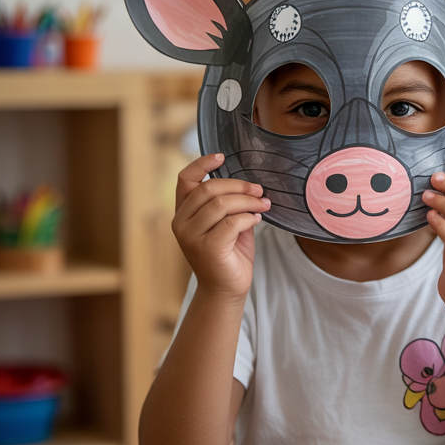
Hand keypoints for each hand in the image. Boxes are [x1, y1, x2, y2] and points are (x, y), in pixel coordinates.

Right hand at [172, 153, 270, 301]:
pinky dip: (248, 217)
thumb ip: (229, 203)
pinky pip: (231, 222)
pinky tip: (257, 219)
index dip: (202, 163)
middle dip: (238, 185)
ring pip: (221, 204)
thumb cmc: (230, 253)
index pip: (185, 179)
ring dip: (248, 201)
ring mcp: (191, 237)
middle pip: (208, 189)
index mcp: (183, 213)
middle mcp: (181, 223)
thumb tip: (249, 183)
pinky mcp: (207, 248)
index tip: (222, 156)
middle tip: (259, 190)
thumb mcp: (227, 222)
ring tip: (264, 204)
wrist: (227, 288)